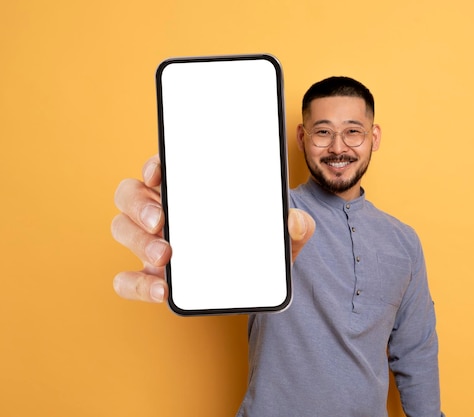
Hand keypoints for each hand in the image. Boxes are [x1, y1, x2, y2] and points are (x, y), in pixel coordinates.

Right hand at [111, 155, 314, 302]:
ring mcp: (154, 243)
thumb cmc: (264, 246)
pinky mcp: (152, 277)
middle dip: (139, 205)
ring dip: (138, 241)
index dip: (155, 164)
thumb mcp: (286, 234)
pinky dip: (138, 284)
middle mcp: (166, 211)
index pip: (164, 167)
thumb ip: (297, 225)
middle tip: (160, 220)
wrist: (260, 283)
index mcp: (193, 191)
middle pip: (131, 194)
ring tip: (165, 256)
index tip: (158, 173)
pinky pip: (128, 279)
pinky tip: (161, 290)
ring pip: (123, 230)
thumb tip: (294, 221)